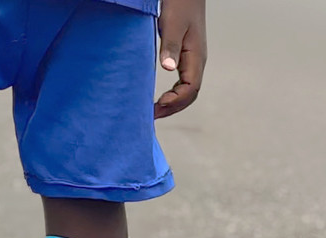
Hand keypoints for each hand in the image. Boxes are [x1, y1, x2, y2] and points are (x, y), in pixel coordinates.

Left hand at [155, 0, 206, 118]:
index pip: (190, 88)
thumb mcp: (172, 25)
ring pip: (187, 90)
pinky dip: (173, 94)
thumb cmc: (179, 4)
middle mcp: (197, 61)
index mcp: (196, 56)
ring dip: (173, 104)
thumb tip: (168, 68)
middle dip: (172, 108)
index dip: (175, 101)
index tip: (157, 106)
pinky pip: (183, 82)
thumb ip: (170, 47)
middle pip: (190, 94)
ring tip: (155, 112)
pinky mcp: (186, 57)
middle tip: (151, 116)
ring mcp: (193, 60)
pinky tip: (160, 98)